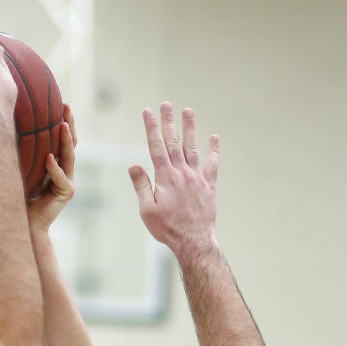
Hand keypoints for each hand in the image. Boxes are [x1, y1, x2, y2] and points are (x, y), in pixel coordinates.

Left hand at [27, 104, 76, 233]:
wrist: (22, 221)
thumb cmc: (17, 195)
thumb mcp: (19, 168)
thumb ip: (20, 151)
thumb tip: (2, 124)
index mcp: (55, 163)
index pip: (61, 138)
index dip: (62, 120)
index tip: (59, 102)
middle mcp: (64, 169)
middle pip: (70, 142)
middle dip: (69, 123)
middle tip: (65, 106)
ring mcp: (67, 181)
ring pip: (69, 157)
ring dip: (66, 140)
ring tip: (62, 125)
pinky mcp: (66, 193)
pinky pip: (61, 178)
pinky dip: (54, 168)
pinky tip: (48, 157)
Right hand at [129, 102, 218, 261]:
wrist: (194, 241)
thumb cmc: (167, 228)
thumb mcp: (147, 210)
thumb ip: (141, 186)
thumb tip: (133, 165)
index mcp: (165, 178)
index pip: (156, 147)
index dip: (151, 127)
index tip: (148, 111)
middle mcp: (182, 173)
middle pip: (173, 142)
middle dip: (168, 121)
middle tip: (166, 104)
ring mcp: (197, 178)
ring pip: (192, 148)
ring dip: (189, 128)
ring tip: (188, 110)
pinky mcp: (208, 186)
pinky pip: (212, 164)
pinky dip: (213, 150)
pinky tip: (214, 137)